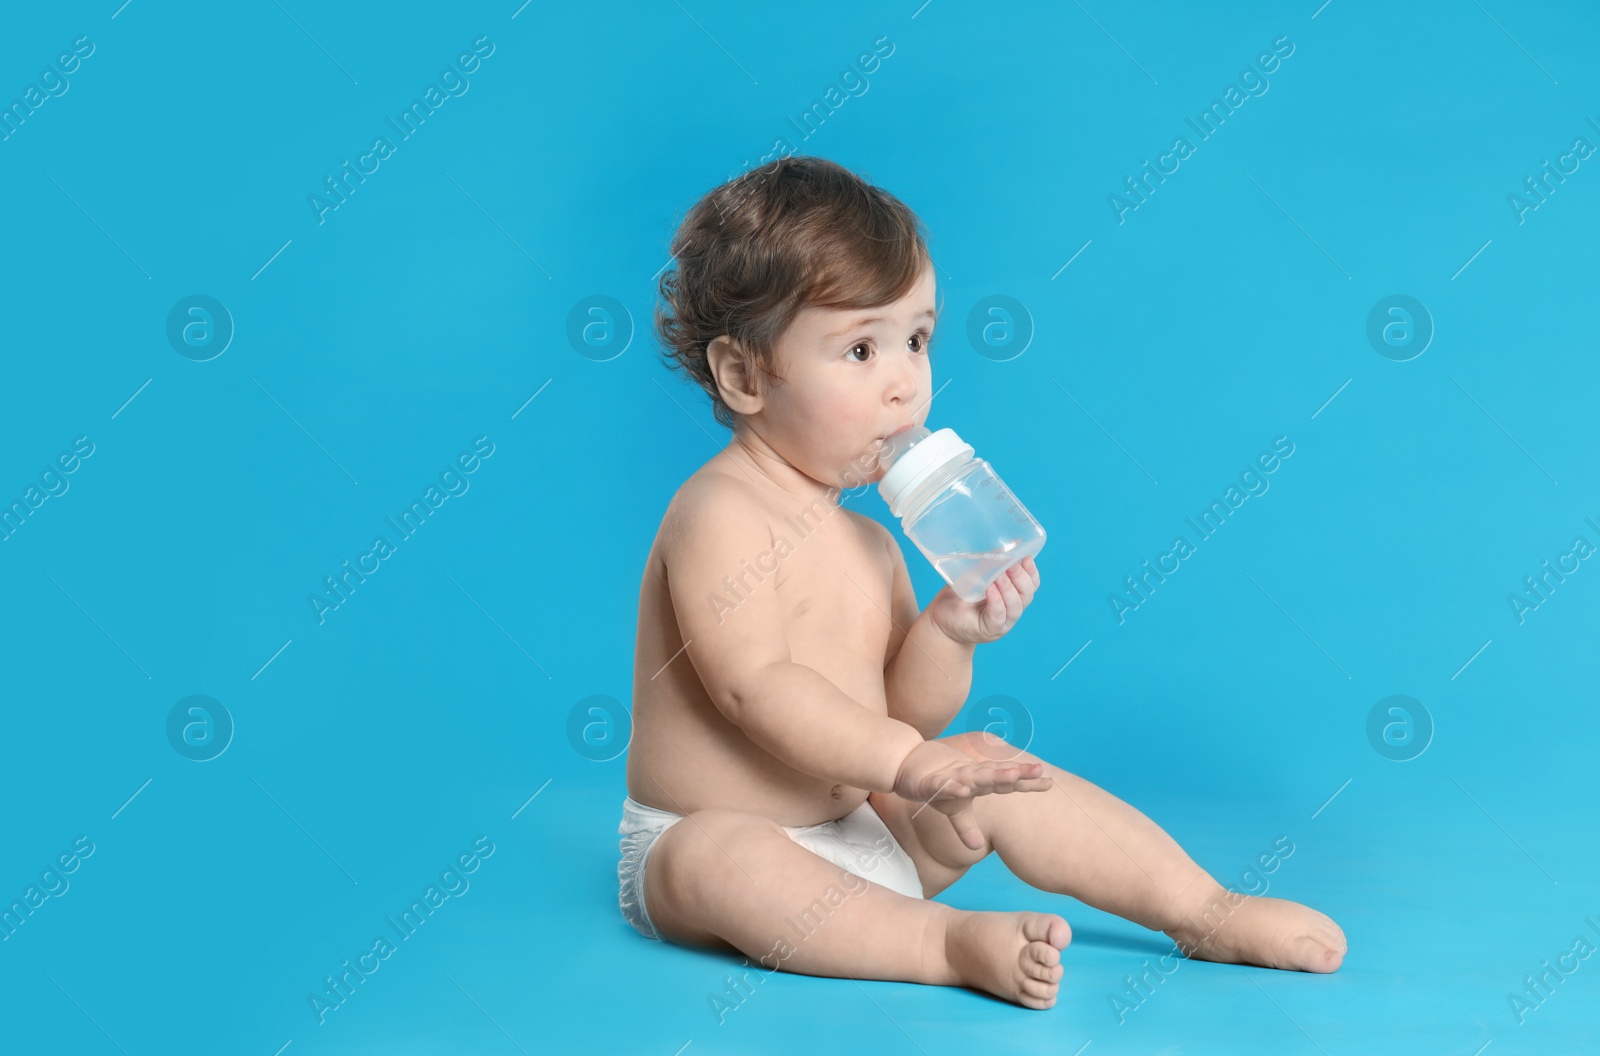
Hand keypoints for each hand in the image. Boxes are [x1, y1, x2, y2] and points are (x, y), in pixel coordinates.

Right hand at [892, 738, 1052, 849]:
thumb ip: (966, 826)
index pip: (1006, 783)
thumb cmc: (933, 784)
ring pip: (974, 777)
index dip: (1026, 782)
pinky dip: (952, 787)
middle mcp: (968, 777)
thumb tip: (976, 848)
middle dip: (1017, 774)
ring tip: (1011, 775)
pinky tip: (963, 790)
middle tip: (1039, 770)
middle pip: (996, 775)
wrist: (902, 764)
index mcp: (977, 783)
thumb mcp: (952, 810)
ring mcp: (950, 778)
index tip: (1049, 782)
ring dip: (992, 775)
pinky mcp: (929, 783)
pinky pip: (942, 786)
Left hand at [927, 555, 1039, 644]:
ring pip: (1015, 606)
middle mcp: (1011, 610)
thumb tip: (1008, 542)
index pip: (1031, 585)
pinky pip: (998, 615)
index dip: (1031, 572)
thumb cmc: (959, 596)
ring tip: (999, 575)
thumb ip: (989, 562)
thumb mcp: (974, 575)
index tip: (1025, 557)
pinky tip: (990, 589)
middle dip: (1020, 577)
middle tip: (1011, 564)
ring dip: (1008, 588)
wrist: (941, 619)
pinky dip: (996, 601)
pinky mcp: (989, 629)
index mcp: (1012, 596)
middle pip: (1026, 594)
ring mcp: (1003, 622)